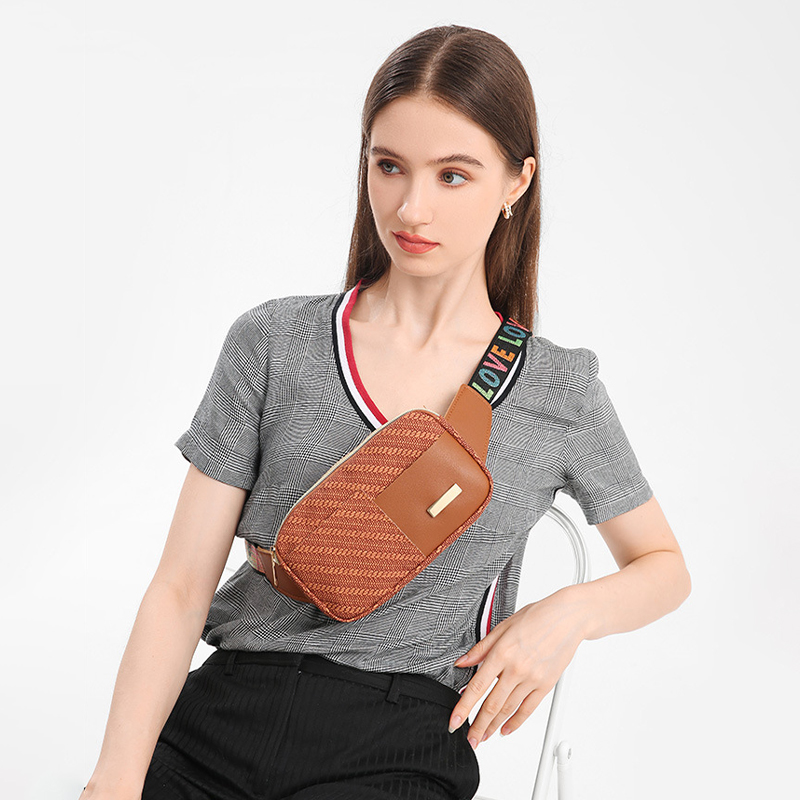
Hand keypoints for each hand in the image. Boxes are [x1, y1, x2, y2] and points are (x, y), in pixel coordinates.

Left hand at [448, 587, 587, 747]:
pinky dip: (516, 721)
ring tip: (483, 736)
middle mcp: (516, 668)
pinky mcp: (546, 684)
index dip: (463, 707)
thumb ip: (481, 648)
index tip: (454, 721)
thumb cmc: (537, 616)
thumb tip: (462, 661)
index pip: (477, 686)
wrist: (568, 618)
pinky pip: (528, 709)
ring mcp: (532, 678)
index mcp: (502, 652)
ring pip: (508, 709)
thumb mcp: (503, 626)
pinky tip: (506, 729)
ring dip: (494, 726)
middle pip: (492, 704)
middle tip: (469, 739)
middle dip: (478, 725)